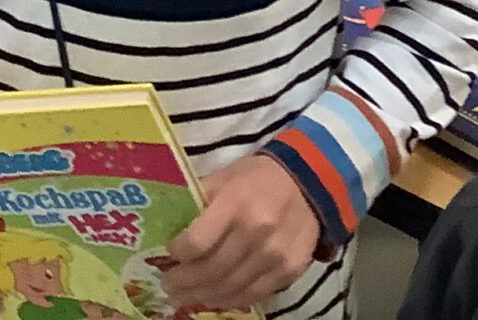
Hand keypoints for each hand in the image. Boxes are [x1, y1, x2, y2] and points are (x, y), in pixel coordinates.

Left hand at [161, 153, 319, 311]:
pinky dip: (229, 300)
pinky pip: (252, 296)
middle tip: (168, 286)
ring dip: (201, 296)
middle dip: (183, 283)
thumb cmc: (257, 178)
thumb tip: (169, 227)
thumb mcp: (225, 177)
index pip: (198, 242)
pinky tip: (214, 297)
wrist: (309, 183)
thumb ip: (198, 201)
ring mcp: (275, 256)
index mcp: (236, 203)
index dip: (178, 254)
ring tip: (185, 296)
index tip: (168, 254)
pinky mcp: (289, 272)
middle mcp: (256, 232)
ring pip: (229, 289)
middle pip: (211, 271)